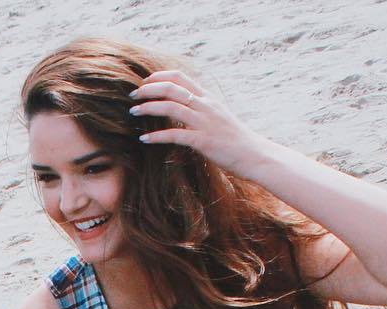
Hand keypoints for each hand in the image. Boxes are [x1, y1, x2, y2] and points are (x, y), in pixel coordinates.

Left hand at [129, 69, 267, 176]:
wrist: (253, 154)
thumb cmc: (234, 140)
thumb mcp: (218, 118)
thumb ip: (201, 111)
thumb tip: (183, 111)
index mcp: (207, 98)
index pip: (180, 77)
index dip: (159, 77)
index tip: (145, 83)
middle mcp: (205, 105)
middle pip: (172, 88)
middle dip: (149, 89)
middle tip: (134, 95)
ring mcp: (204, 122)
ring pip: (171, 107)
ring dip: (149, 107)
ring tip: (133, 112)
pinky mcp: (203, 141)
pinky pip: (175, 135)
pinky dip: (157, 136)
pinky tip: (144, 139)